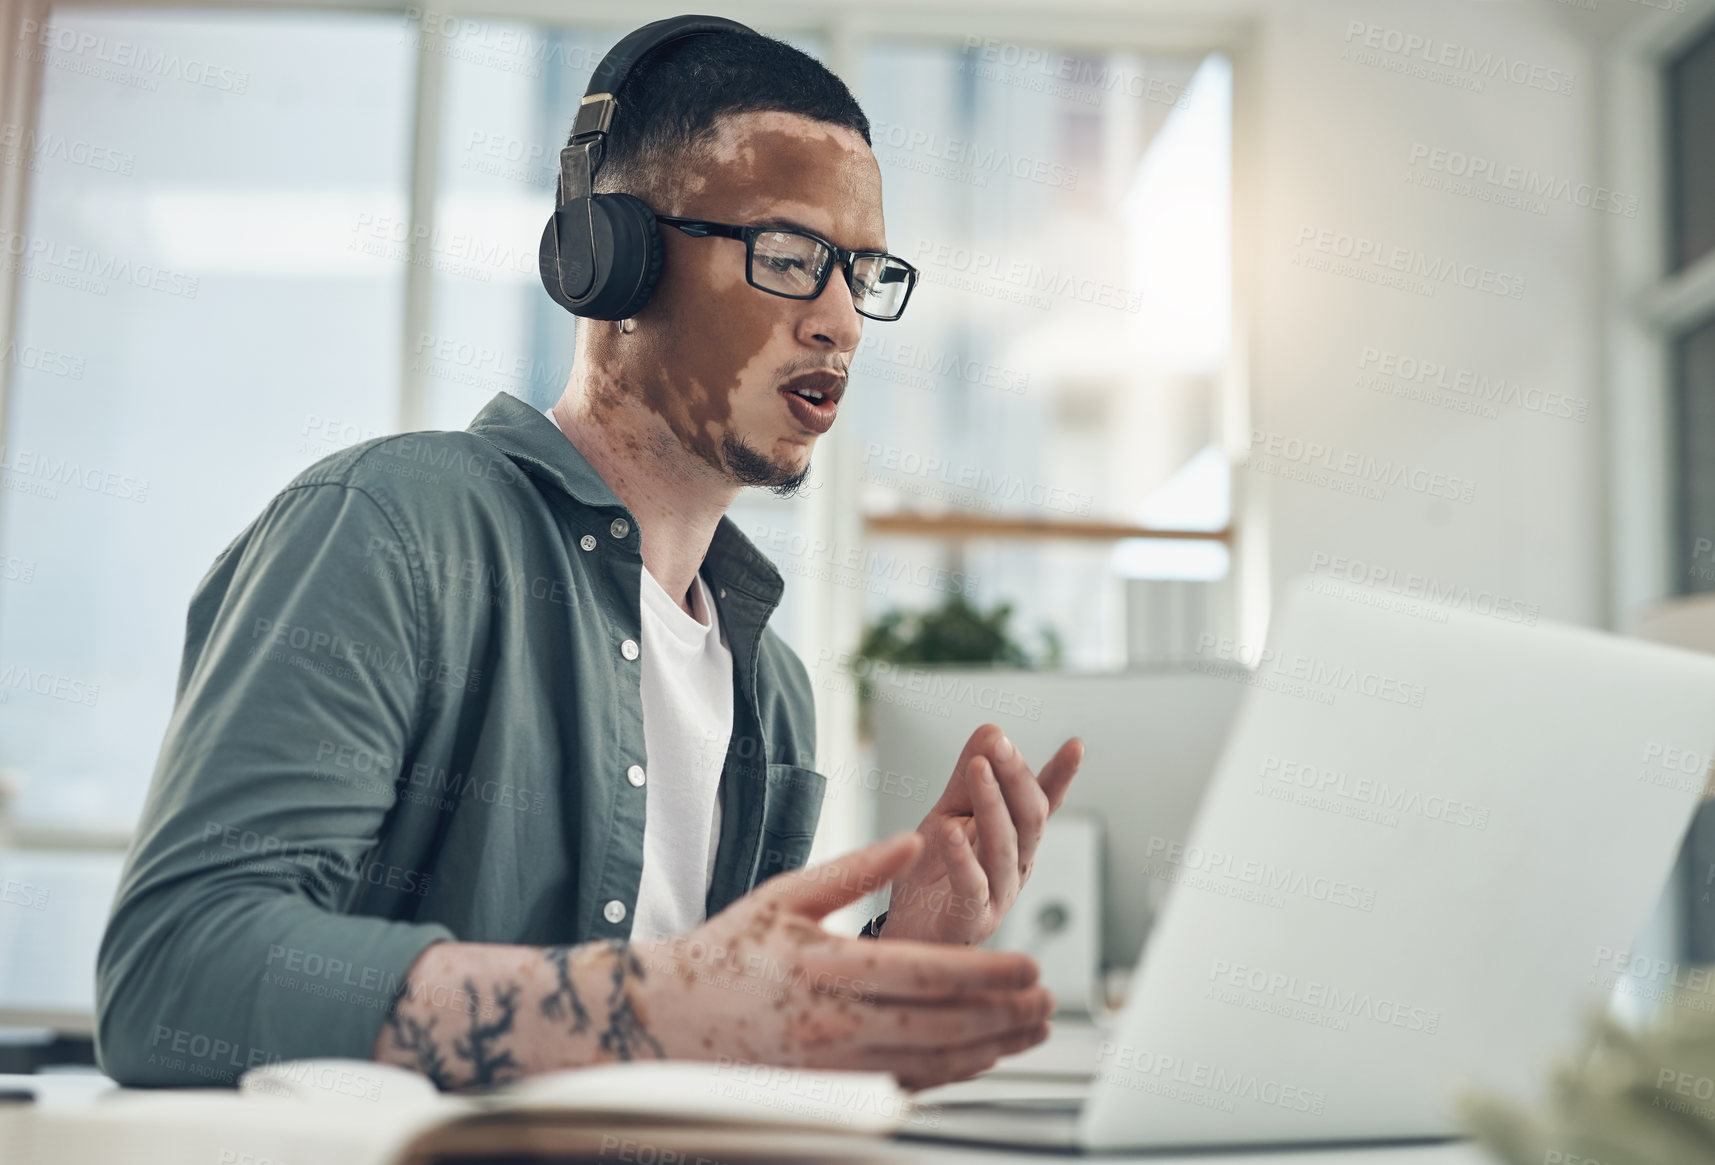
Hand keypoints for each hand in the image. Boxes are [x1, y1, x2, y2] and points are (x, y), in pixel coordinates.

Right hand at [634, 832, 1053, 1089]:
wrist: (665, 1021)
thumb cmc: (725, 952)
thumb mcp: (784, 895)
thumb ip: (854, 869)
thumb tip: (914, 839)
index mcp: (827, 967)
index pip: (924, 972)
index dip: (985, 972)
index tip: (1029, 965)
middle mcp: (835, 1023)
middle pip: (940, 1024)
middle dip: (1002, 1015)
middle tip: (1048, 1001)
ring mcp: (834, 1065)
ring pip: (931, 1062)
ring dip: (989, 1048)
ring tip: (1031, 1030)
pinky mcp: (831, 1088)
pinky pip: (905, 1084)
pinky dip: (950, 1072)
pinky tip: (980, 1057)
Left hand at [879, 725, 1082, 945]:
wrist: (903, 931)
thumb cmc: (929, 874)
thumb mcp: (947, 815)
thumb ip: (967, 780)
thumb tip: (992, 730)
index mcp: (1015, 838)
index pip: (1042, 803)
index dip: (1061, 777)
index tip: (1076, 746)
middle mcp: (1015, 865)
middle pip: (1030, 818)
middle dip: (1017, 777)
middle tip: (999, 745)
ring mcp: (997, 895)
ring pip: (1006, 847)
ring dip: (994, 804)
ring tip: (978, 769)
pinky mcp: (970, 920)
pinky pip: (972, 888)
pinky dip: (963, 860)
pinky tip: (951, 833)